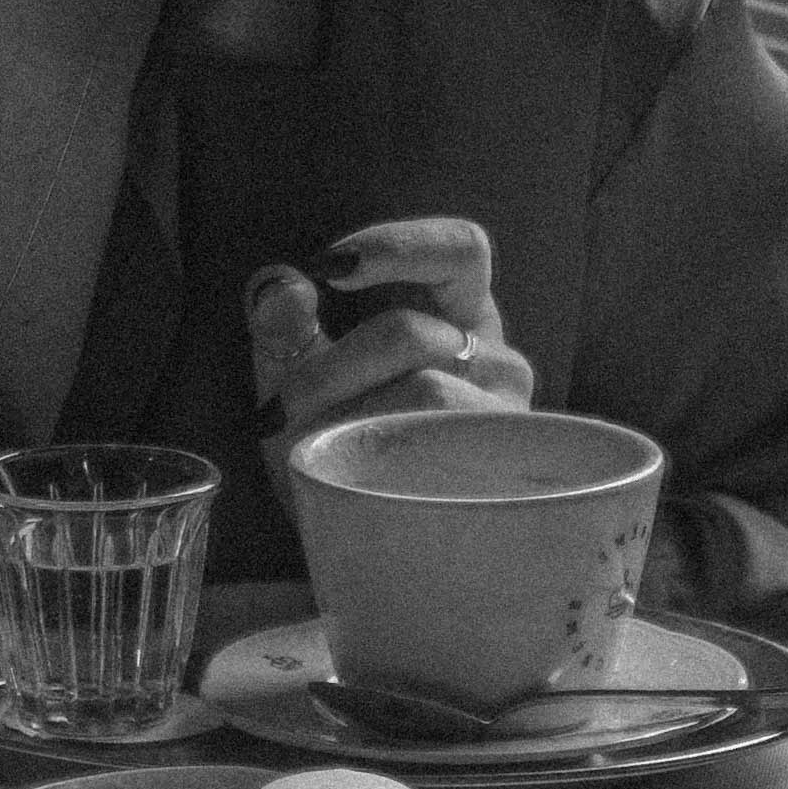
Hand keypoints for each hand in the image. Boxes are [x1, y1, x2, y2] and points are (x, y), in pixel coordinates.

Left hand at [242, 215, 533, 519]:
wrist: (359, 543)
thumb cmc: (335, 447)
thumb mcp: (298, 380)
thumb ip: (285, 327)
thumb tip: (281, 284)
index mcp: (460, 316)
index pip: (460, 249)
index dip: (400, 245)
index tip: (331, 268)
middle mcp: (498, 361)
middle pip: (409, 333)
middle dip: (328, 367)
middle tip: (282, 404)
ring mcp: (507, 420)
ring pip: (423, 394)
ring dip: (348, 420)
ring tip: (318, 453)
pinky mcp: (503, 475)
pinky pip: (434, 452)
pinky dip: (378, 460)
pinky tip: (358, 479)